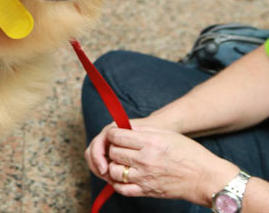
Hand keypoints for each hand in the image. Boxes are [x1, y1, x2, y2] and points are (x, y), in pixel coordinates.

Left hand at [97, 126, 238, 205]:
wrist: (207, 178)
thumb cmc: (191, 154)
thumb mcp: (168, 135)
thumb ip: (144, 131)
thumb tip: (124, 128)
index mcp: (150, 143)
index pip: (116, 136)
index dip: (113, 135)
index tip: (116, 136)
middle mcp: (145, 160)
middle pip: (113, 152)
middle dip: (113, 149)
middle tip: (120, 149)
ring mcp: (145, 177)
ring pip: (114, 171)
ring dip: (114, 166)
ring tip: (122, 163)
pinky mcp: (147, 191)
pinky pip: (122, 189)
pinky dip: (117, 183)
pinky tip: (122, 177)